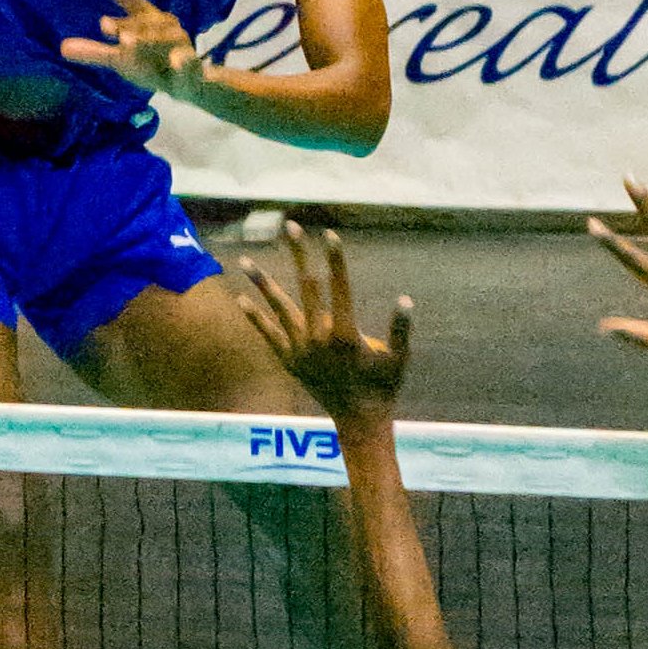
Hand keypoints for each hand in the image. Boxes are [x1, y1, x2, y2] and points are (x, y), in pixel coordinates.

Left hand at [60, 0, 207, 100]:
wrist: (190, 84)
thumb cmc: (152, 64)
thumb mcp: (122, 59)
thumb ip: (95, 53)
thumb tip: (61, 48)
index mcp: (145, 18)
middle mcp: (163, 26)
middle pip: (141, 22)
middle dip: (124, 24)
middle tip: (104, 24)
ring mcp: (178, 45)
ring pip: (160, 40)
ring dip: (145, 40)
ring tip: (125, 42)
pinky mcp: (190, 67)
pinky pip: (187, 62)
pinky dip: (184, 62)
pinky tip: (177, 62)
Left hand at [239, 223, 412, 434]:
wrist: (359, 421)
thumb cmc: (384, 387)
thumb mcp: (400, 359)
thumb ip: (402, 330)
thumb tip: (406, 300)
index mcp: (345, 335)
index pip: (339, 287)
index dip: (335, 259)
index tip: (329, 234)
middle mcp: (318, 339)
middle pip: (306, 287)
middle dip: (299, 254)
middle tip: (290, 227)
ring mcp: (300, 350)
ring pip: (278, 308)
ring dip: (262, 283)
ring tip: (244, 262)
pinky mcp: (290, 361)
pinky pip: (269, 335)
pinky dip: (255, 318)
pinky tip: (241, 300)